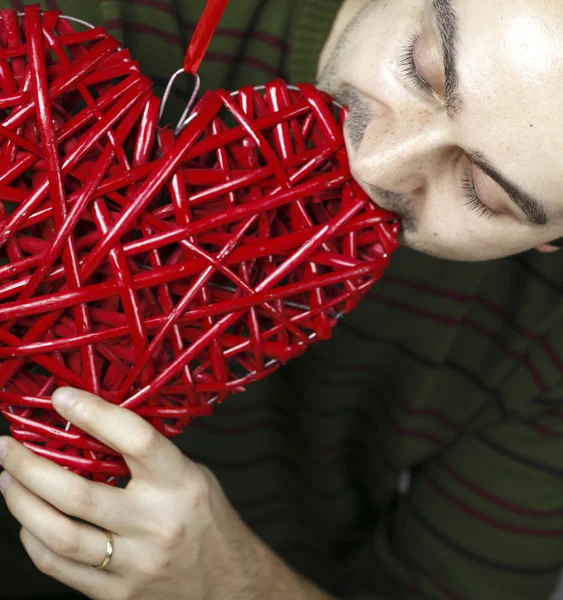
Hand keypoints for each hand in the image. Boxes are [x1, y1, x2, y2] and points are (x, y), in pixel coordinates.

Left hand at [0, 387, 329, 599]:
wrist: (228, 584)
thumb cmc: (208, 521)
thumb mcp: (191, 475)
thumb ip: (150, 458)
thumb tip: (97, 429)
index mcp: (181, 483)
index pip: (136, 440)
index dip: (96, 414)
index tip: (61, 398)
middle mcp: (157, 522)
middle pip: (79, 494)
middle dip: (30, 467)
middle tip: (7, 446)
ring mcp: (134, 563)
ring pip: (60, 534)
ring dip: (22, 502)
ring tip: (7, 479)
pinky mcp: (117, 594)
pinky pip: (60, 567)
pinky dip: (34, 540)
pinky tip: (28, 520)